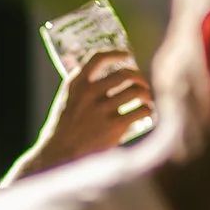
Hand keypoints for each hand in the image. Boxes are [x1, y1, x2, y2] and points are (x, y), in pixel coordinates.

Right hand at [23, 53, 153, 174]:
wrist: (61, 155)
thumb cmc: (64, 129)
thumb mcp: (67, 100)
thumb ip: (82, 87)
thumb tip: (101, 75)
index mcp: (76, 84)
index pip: (98, 58)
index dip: (116, 54)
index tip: (127, 55)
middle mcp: (90, 93)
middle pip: (125, 74)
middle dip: (138, 77)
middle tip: (142, 83)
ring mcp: (102, 110)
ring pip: (136, 91)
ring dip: (146, 93)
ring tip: (146, 99)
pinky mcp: (114, 126)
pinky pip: (141, 111)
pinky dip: (148, 110)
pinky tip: (147, 113)